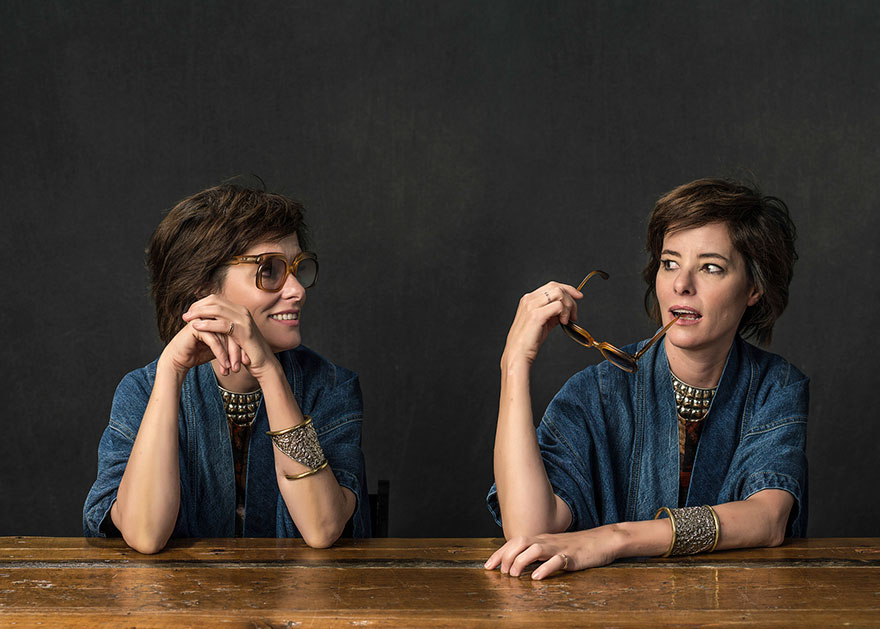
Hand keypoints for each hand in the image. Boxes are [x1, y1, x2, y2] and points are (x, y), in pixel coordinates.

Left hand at [160, 295, 275, 378]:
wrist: (265, 364)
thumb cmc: (248, 352)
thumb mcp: (234, 335)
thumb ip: (223, 326)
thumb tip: (206, 321)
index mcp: (240, 310)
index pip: (216, 299)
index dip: (201, 304)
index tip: (190, 312)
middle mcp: (242, 311)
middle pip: (215, 301)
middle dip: (197, 307)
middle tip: (185, 315)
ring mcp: (244, 320)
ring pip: (217, 310)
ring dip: (199, 313)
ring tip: (187, 320)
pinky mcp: (244, 331)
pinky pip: (222, 324)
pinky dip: (208, 324)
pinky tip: (196, 327)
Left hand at [484, 528, 620, 579]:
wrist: (603, 541)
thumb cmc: (577, 547)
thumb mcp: (554, 549)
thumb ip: (538, 555)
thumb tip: (520, 565)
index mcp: (541, 539)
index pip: (515, 542)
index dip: (499, 553)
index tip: (487, 566)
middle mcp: (547, 541)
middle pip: (520, 542)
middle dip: (506, 556)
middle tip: (501, 572)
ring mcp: (559, 548)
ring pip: (536, 549)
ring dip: (521, 561)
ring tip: (514, 575)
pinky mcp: (573, 557)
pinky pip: (558, 561)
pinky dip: (546, 569)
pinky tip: (537, 578)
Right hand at [502, 282, 582, 367]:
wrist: (518, 353)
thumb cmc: (528, 341)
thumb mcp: (542, 321)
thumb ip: (552, 312)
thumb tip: (566, 309)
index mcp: (529, 299)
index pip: (552, 286)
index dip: (568, 289)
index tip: (578, 296)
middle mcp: (529, 299)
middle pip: (557, 287)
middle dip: (570, 298)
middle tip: (574, 314)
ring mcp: (532, 306)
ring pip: (559, 294)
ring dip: (568, 306)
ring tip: (567, 319)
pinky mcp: (536, 315)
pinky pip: (558, 306)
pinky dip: (565, 313)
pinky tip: (562, 322)